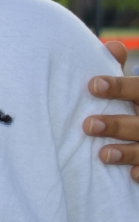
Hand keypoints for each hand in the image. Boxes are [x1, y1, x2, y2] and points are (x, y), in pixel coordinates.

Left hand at [84, 41, 138, 182]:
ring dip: (127, 152)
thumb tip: (113, 46)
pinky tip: (133, 174)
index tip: (92, 85)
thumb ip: (120, 69)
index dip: (118, 86)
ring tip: (102, 154)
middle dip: (117, 124)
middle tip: (88, 125)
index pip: (138, 88)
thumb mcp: (135, 88)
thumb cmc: (136, 103)